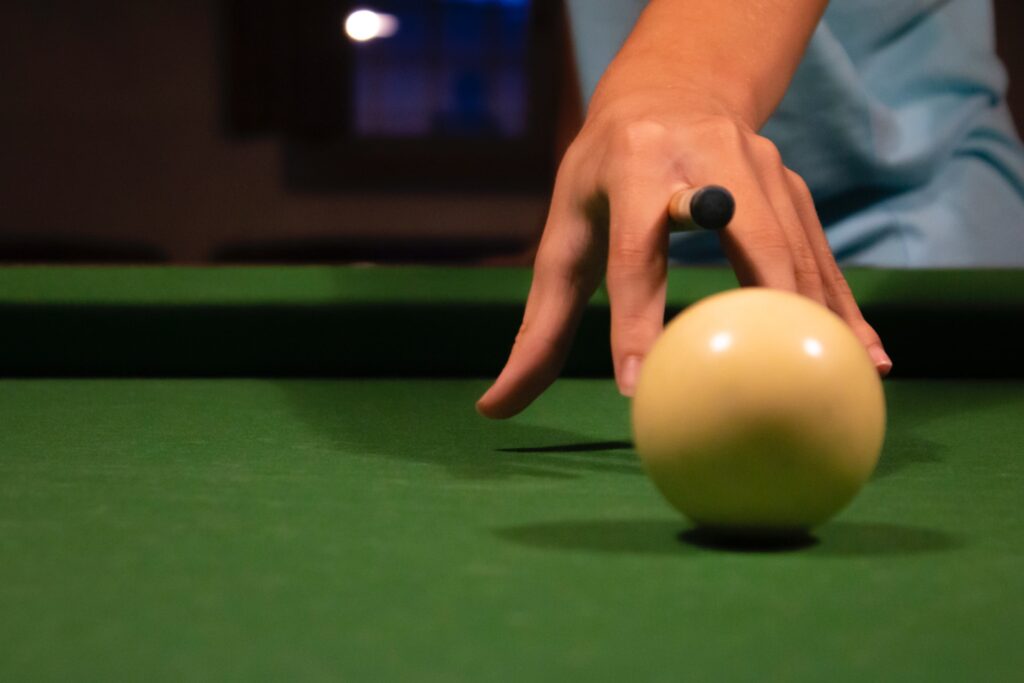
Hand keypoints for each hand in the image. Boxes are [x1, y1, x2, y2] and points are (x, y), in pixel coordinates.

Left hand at [476, 88, 891, 419]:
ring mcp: (758, 169)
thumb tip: (493, 409)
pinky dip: (843, 306)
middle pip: (744, 233)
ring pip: (797, 246)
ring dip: (821, 313)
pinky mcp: (791, 185)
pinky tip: (867, 357)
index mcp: (633, 168)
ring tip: (844, 379)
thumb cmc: (604, 176)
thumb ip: (537, 326)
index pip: (634, 252)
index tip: (636, 383)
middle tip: (767, 379)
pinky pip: (821, 253)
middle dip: (760, 301)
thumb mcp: (564, 235)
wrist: (671, 91)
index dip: (635, 317)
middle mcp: (703, 161)